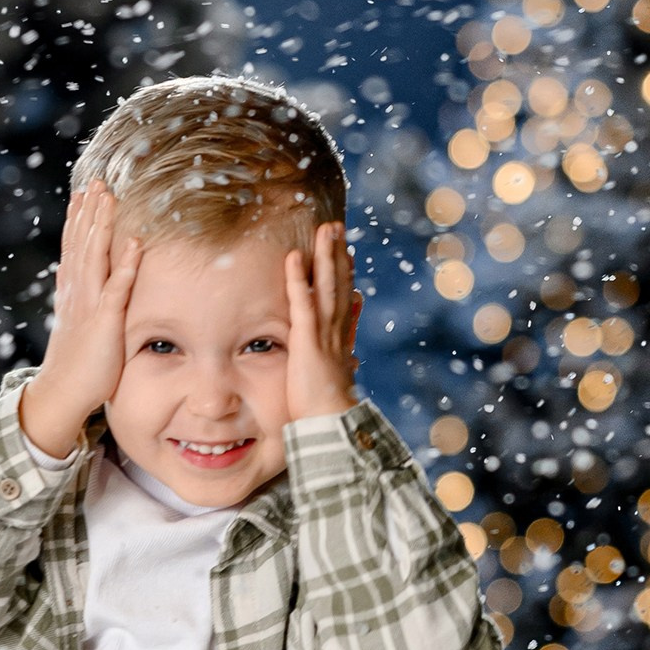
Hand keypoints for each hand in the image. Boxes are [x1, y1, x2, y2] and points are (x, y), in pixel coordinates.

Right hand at [19, 180, 141, 457]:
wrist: (63, 392)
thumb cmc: (75, 363)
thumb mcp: (75, 323)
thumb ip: (75, 298)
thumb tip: (69, 276)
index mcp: (72, 292)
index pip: (74, 247)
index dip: (78, 218)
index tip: (84, 192)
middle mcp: (77, 292)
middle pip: (82, 243)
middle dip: (89, 211)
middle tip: (96, 181)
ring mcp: (89, 305)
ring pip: (95, 256)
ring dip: (102, 225)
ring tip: (109, 197)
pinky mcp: (104, 322)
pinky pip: (117, 288)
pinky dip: (125, 264)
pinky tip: (134, 242)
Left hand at [284, 220, 360, 425]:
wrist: (330, 421)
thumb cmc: (327, 408)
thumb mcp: (337, 381)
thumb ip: (343, 364)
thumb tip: (355, 358)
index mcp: (341, 339)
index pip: (344, 299)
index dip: (346, 273)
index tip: (347, 252)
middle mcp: (336, 330)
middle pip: (339, 283)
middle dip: (338, 254)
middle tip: (336, 227)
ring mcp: (324, 332)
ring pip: (327, 284)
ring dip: (326, 255)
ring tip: (325, 229)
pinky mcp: (307, 338)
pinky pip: (303, 301)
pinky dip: (299, 278)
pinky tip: (295, 257)